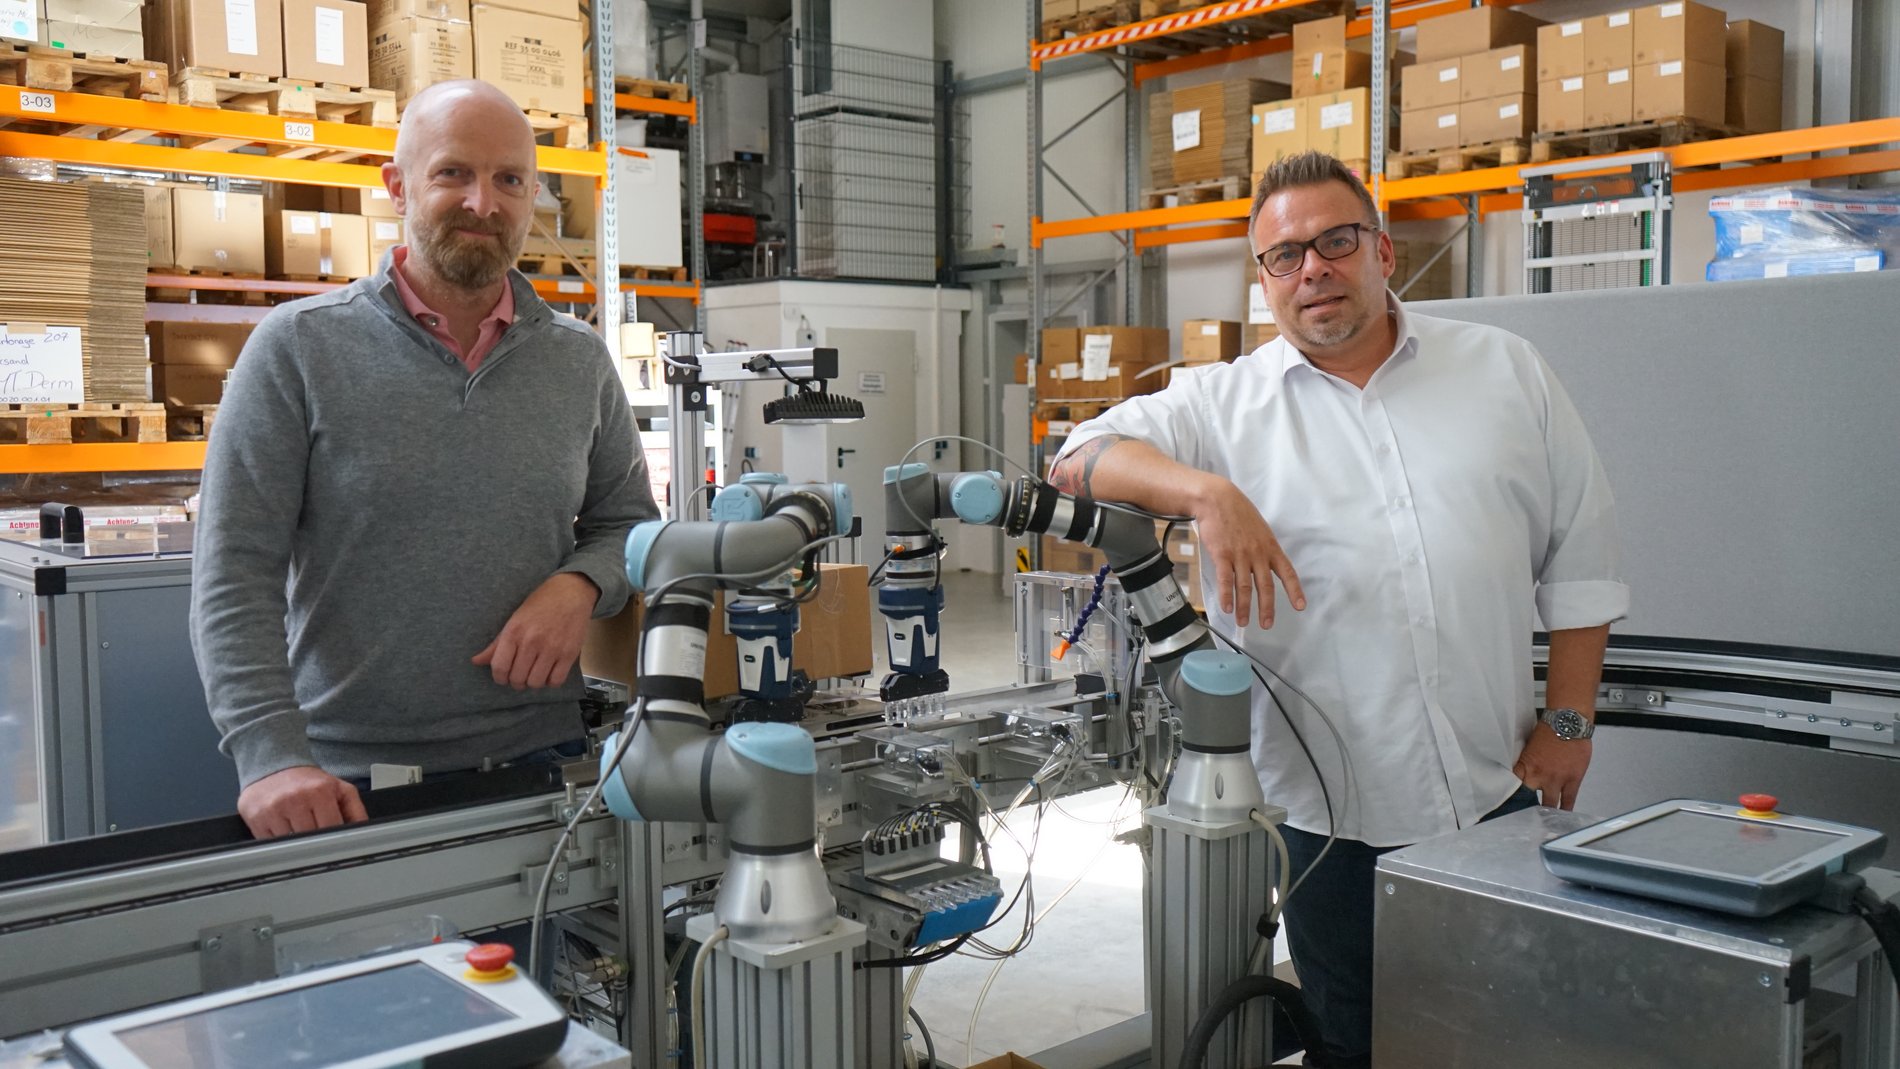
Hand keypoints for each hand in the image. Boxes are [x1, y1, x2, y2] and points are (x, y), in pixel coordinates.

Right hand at [238, 765, 367, 838]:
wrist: (273, 764)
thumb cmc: (308, 780)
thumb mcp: (338, 789)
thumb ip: (356, 810)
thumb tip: (363, 833)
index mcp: (320, 792)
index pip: (332, 828)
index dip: (335, 838)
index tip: (335, 843)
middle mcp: (295, 799)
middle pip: (312, 838)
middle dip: (316, 840)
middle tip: (316, 835)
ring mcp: (273, 810)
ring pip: (291, 844)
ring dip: (296, 842)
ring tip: (298, 827)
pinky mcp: (255, 818)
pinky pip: (271, 843)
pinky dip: (278, 841)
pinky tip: (282, 827)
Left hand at [473, 572, 599, 689]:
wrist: (571, 592)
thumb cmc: (540, 604)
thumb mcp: (514, 619)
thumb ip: (496, 644)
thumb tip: (475, 661)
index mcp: (514, 632)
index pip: (499, 667)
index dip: (499, 678)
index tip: (503, 677)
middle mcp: (531, 641)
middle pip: (517, 678)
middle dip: (516, 682)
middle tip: (520, 676)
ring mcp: (552, 648)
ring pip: (536, 682)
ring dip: (533, 682)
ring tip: (534, 674)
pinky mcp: (569, 654)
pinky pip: (556, 681)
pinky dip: (550, 682)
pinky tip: (549, 673)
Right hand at [1190, 477, 1305, 628]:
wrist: (1217, 499)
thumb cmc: (1238, 512)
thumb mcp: (1259, 528)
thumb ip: (1263, 548)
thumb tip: (1263, 565)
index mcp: (1270, 547)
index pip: (1287, 572)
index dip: (1294, 590)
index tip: (1300, 606)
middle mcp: (1258, 554)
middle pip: (1265, 586)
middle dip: (1266, 608)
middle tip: (1266, 624)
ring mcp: (1240, 555)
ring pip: (1244, 587)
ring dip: (1244, 607)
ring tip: (1242, 621)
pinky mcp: (1222, 555)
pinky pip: (1226, 580)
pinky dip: (1226, 596)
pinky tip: (1226, 608)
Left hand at [1512, 728, 1592, 809]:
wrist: (1568, 722)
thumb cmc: (1548, 730)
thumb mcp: (1530, 747)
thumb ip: (1527, 763)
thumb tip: (1522, 772)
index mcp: (1525, 765)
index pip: (1513, 786)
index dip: (1510, 797)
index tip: (1508, 806)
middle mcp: (1539, 775)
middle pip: (1530, 799)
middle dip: (1527, 808)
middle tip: (1525, 817)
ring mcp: (1557, 779)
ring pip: (1550, 803)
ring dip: (1546, 812)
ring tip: (1543, 821)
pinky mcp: (1573, 780)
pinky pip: (1568, 800)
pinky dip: (1565, 809)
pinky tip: (1563, 817)